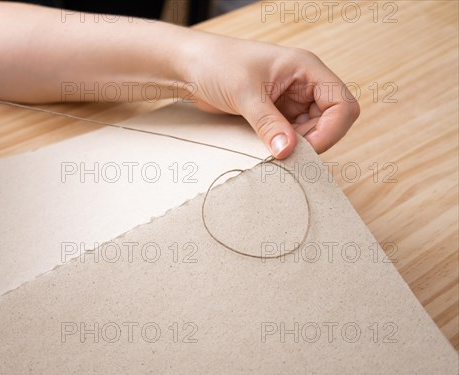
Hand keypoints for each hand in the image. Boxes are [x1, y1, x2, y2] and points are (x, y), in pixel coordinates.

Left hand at [176, 35, 359, 158]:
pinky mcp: (275, 114)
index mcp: (306, 68)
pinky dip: (283, 145)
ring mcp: (289, 100)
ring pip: (311, 132)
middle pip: (330, 122)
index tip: (304, 148)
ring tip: (271, 150)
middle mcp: (303, 84)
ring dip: (296, 145)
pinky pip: (290, 135)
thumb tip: (287, 151)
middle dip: (312, 140)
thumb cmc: (216, 64)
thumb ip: (268, 124)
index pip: (342, 104)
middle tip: (284, 152)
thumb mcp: (245, 94)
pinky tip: (266, 148)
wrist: (189, 67)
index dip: (331, 130)